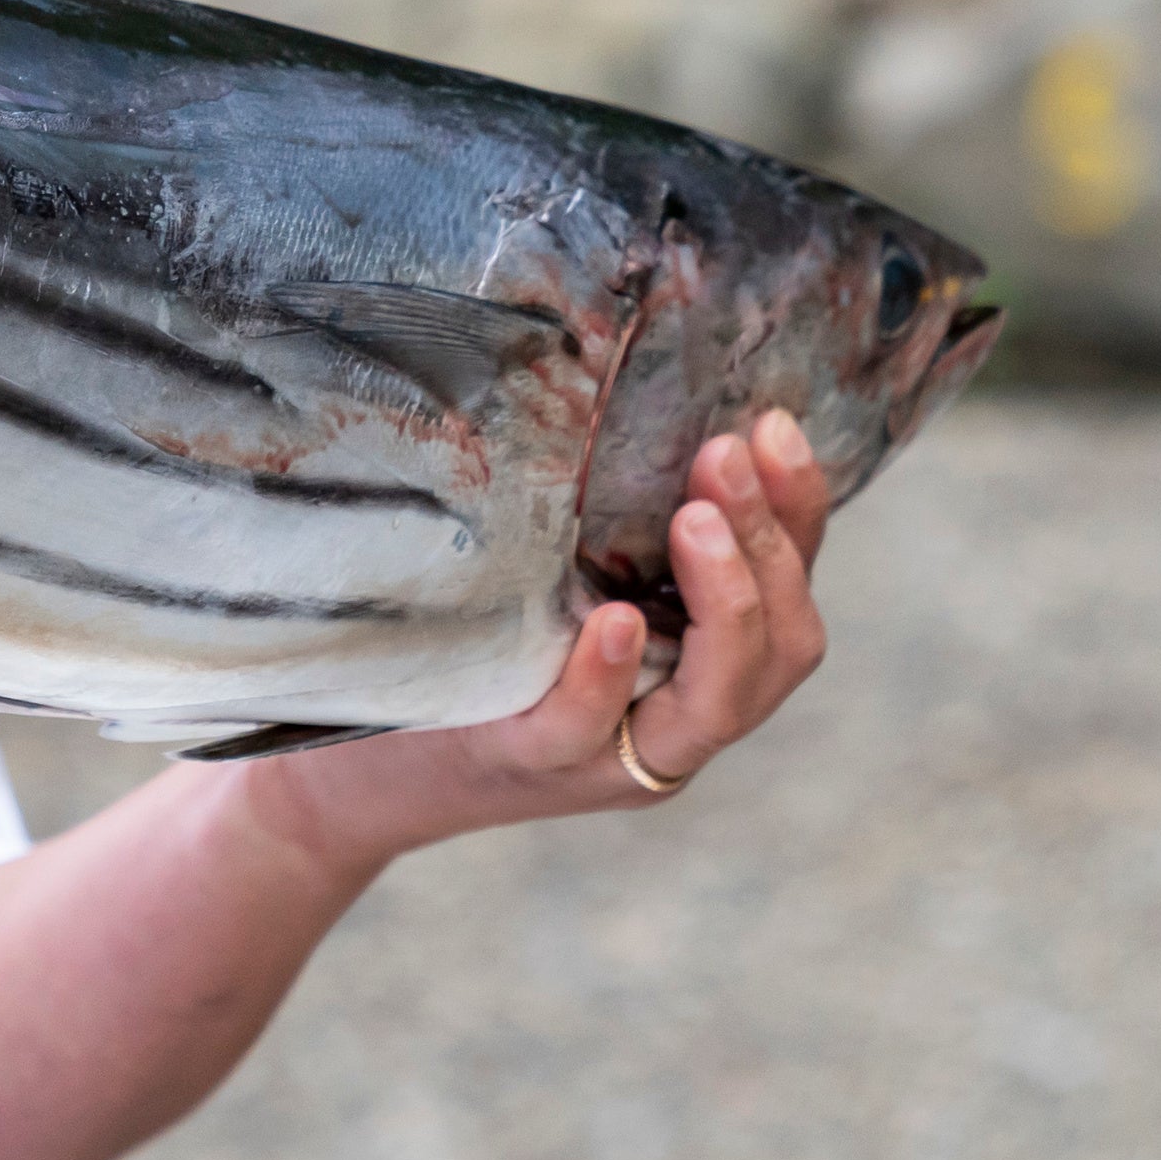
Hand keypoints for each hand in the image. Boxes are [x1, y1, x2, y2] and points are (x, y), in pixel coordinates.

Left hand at [239, 411, 834, 875]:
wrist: (358, 764)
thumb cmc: (470, 650)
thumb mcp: (554, 578)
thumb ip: (611, 524)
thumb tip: (640, 392)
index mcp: (698, 660)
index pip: (790, 589)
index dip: (801, 511)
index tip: (773, 425)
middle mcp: (676, 718)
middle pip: (782, 649)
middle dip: (770, 545)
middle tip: (723, 453)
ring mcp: (608, 756)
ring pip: (717, 704)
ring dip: (723, 604)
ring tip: (696, 520)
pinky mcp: (524, 767)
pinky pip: (583, 731)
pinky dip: (607, 678)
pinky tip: (617, 621)